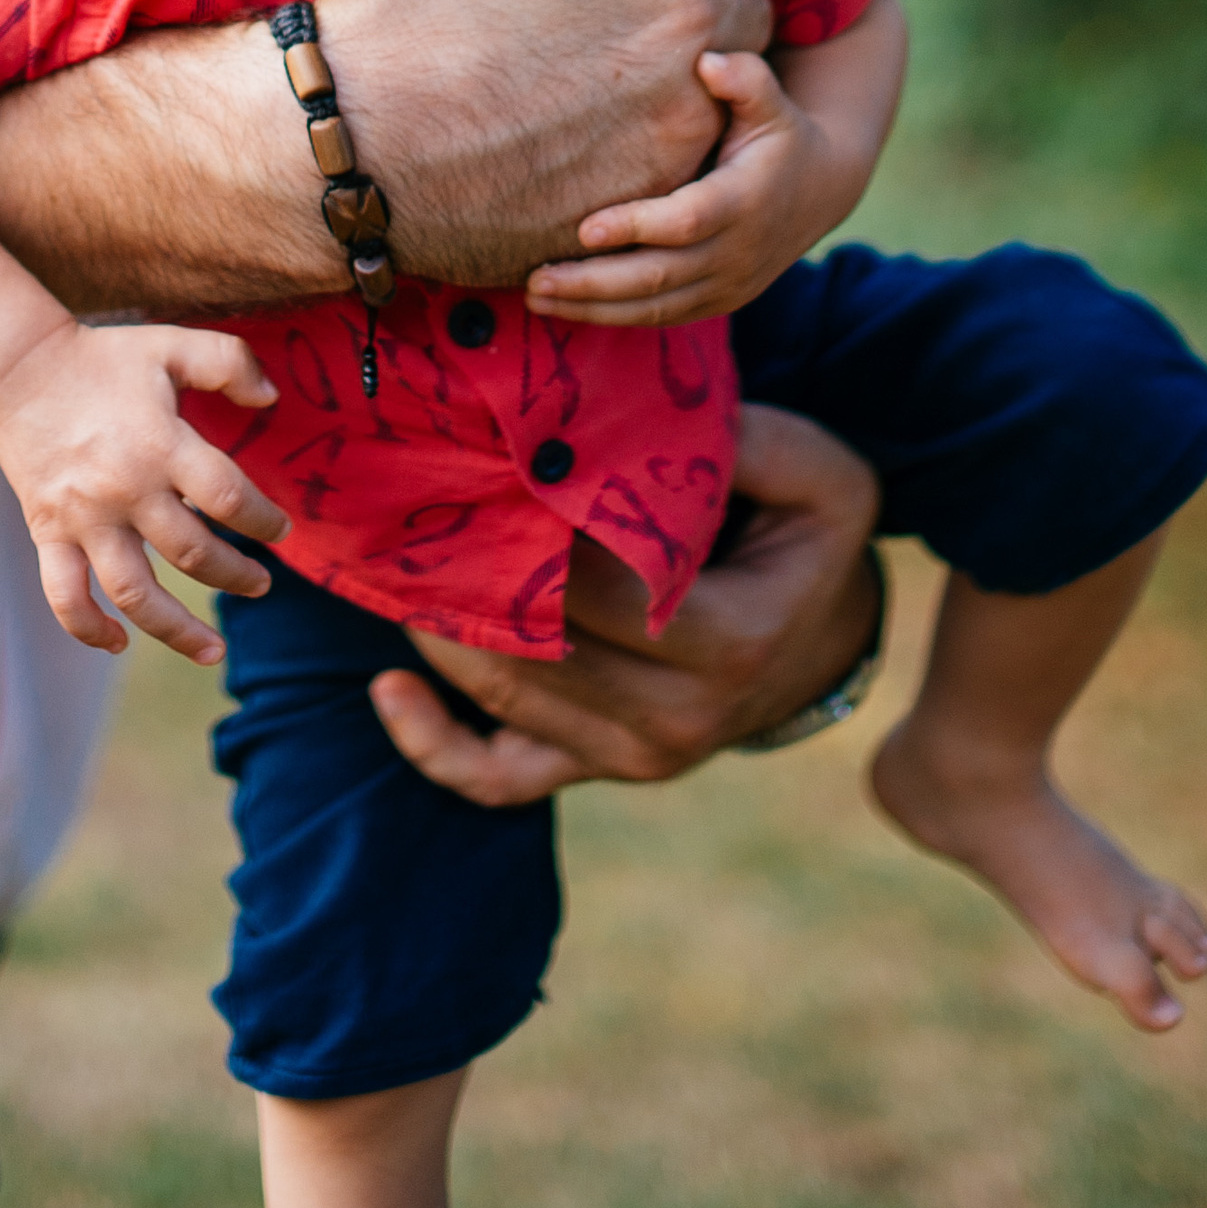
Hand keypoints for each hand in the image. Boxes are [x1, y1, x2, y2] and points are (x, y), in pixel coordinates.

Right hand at [0, 321, 289, 665]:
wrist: (16, 372)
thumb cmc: (103, 359)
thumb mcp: (171, 343)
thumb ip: (229, 362)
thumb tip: (272, 399)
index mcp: (160, 443)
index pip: (225, 497)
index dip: (262, 521)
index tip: (281, 532)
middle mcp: (124, 490)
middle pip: (192, 554)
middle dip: (237, 576)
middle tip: (261, 584)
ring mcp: (83, 519)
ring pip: (135, 594)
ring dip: (178, 630)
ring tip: (215, 649)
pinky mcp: (48, 534)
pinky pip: (66, 596)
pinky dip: (89, 629)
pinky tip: (119, 644)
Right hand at [320, 0, 775, 288]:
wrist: (338, 143)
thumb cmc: (418, 0)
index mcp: (682, 11)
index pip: (756, 9)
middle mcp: (687, 107)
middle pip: (727, 86)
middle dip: (685, 64)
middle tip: (603, 46)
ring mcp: (646, 186)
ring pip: (686, 154)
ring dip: (649, 129)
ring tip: (566, 104)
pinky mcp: (600, 243)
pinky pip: (631, 211)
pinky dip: (603, 186)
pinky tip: (535, 156)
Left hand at [369, 405, 880, 804]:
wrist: (819, 639)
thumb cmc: (805, 539)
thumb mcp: (819, 479)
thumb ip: (750, 444)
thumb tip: (640, 429)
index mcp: (729, 644)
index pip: (600, 589)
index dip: (531, 528)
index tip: (482, 462)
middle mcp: (677, 719)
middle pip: (538, 648)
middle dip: (467, 574)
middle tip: (410, 500)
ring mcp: (630, 759)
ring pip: (506, 700)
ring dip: (438, 628)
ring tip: (392, 556)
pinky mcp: (591, 772)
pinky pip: (497, 778)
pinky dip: (433, 743)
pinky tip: (387, 689)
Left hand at [524, 50, 855, 325]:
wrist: (820, 193)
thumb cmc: (779, 136)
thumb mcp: (771, 104)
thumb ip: (746, 80)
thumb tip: (710, 61)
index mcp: (745, 201)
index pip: (687, 221)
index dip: (637, 226)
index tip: (585, 227)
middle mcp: (736, 253)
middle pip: (660, 276)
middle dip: (595, 281)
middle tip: (535, 278)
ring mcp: (726, 285)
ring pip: (654, 307)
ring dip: (592, 307)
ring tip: (536, 295)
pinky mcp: (715, 302)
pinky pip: (659, 317)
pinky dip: (611, 316)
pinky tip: (565, 308)